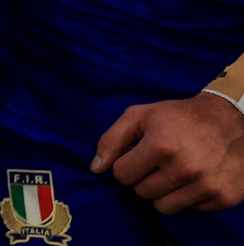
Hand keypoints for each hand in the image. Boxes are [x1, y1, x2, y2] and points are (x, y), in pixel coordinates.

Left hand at [94, 94, 243, 212]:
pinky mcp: (224, 197)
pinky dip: (188, 197)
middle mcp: (184, 169)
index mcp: (161, 146)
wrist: (232, 120)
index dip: (127, 165)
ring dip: (163, 192)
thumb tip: (96, 168)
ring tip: (174, 173)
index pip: (122, 175)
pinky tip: (194, 178)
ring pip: (163, 207)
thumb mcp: (141, 116)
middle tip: (158, 163)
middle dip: (144, 179)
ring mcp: (206, 186)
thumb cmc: (180, 117)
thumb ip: (112, 140)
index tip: (139, 156)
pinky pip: (190, 210)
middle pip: (142, 193)